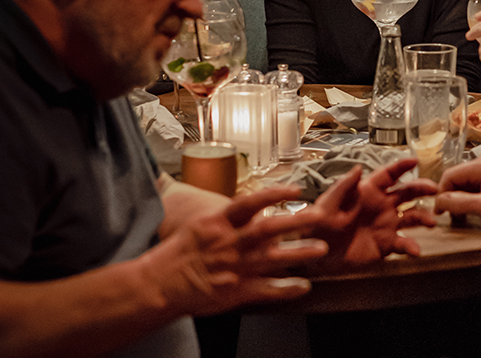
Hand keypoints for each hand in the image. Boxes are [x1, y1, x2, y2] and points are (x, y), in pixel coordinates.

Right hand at [142, 185, 329, 317]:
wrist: (160, 283)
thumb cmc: (180, 252)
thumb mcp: (202, 224)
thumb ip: (229, 217)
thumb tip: (256, 206)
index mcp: (219, 223)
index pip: (251, 202)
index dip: (275, 194)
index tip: (296, 189)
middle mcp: (230, 243)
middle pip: (268, 229)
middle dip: (297, 221)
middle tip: (320, 216)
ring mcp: (235, 268)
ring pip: (273, 258)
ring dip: (299, 253)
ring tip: (320, 248)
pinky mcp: (236, 291)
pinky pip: (267, 289)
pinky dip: (286, 288)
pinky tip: (303, 286)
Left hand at [310, 159, 436, 264]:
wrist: (316, 255)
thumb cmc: (318, 225)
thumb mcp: (328, 204)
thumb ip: (344, 187)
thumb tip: (358, 168)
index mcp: (368, 191)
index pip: (389, 175)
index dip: (402, 167)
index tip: (416, 161)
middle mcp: (381, 205)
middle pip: (407, 192)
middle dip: (422, 188)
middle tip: (435, 189)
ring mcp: (386, 225)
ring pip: (412, 217)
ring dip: (423, 217)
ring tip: (432, 222)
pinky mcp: (386, 245)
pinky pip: (403, 243)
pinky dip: (411, 246)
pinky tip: (415, 250)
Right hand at [434, 156, 480, 227]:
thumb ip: (460, 203)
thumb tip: (439, 202)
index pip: (449, 175)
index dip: (440, 193)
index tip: (438, 210)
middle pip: (455, 179)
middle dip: (449, 198)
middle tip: (448, 215)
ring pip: (462, 184)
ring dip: (458, 200)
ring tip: (460, 216)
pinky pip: (472, 188)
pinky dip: (468, 200)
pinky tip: (470, 211)